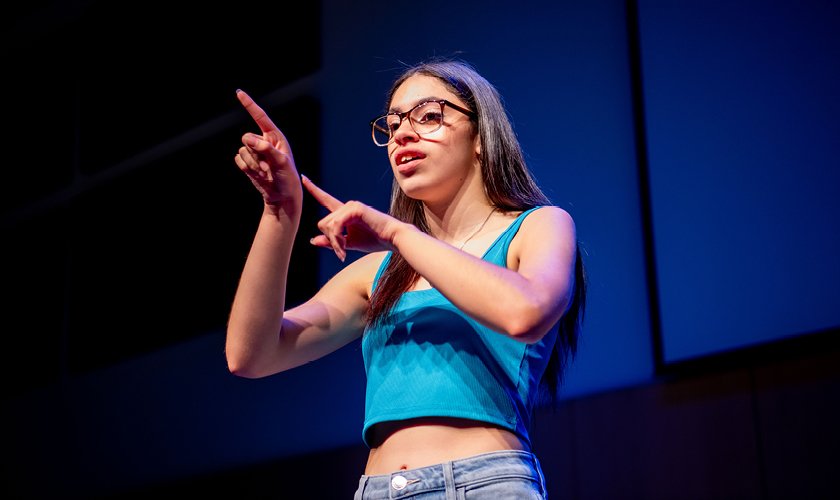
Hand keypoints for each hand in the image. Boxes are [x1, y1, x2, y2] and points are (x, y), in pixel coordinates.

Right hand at [234, 90, 302, 215]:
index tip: (239, 92)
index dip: (249, 104)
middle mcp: (264, 142)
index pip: (260, 117)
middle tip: (266, 167)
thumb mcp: (281, 162)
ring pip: (242, 150)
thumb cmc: (288, 178)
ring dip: (251, 164)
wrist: (282, 197)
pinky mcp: (247, 163)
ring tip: (264, 172)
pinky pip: (238, 160)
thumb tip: (248, 139)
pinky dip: (246, 169)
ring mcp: (255, 152)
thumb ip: (266, 149)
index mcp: (275, 136)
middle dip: (254, 154)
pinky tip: (257, 175)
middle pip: (246, 137)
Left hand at [302, 176, 408, 261]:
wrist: (393, 239)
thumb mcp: (349, 243)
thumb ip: (332, 241)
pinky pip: (337, 225)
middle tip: (341, 253)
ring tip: (344, 252)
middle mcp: (347, 206)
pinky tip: (345, 248)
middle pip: (323, 223)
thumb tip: (313, 240)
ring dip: (334, 243)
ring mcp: (351, 206)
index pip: (326, 199)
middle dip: (330, 241)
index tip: (304, 178)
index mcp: (345, 212)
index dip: (314, 190)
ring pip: (328, 225)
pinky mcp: (356, 209)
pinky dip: (338, 239)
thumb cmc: (375, 240)